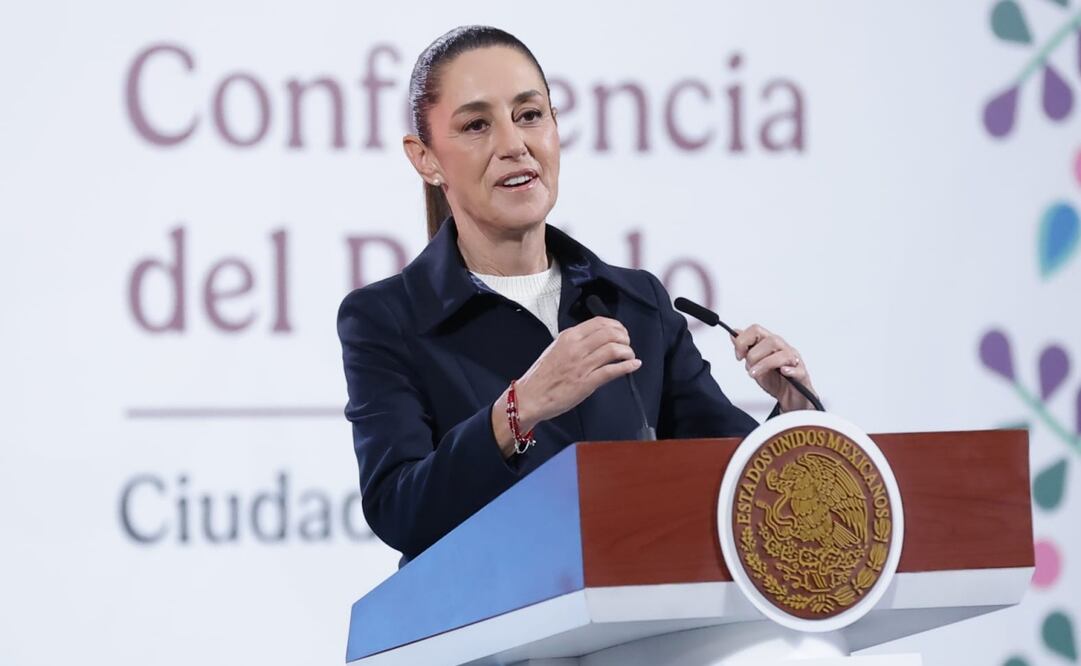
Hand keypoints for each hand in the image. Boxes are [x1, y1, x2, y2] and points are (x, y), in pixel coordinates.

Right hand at [492, 317, 640, 455]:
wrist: (529, 397)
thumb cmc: (541, 376)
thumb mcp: (556, 349)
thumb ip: (575, 343)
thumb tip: (595, 340)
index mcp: (568, 337)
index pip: (599, 322)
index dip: (616, 325)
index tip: (621, 331)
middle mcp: (576, 348)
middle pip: (610, 334)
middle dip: (625, 337)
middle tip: (627, 344)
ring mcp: (582, 365)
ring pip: (614, 349)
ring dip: (628, 351)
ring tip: (629, 356)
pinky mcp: (586, 382)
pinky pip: (612, 371)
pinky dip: (627, 366)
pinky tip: (633, 365)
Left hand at [732, 324, 815, 412]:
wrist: (790, 397)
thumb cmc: (776, 380)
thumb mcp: (755, 365)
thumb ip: (746, 350)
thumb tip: (734, 334)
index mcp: (770, 344)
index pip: (757, 330)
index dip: (743, 341)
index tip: (738, 355)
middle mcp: (783, 349)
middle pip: (770, 340)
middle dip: (754, 354)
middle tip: (748, 367)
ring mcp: (794, 361)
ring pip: (783, 354)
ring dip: (765, 364)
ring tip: (755, 374)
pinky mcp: (801, 375)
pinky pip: (798, 369)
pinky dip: (790, 370)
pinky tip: (783, 372)